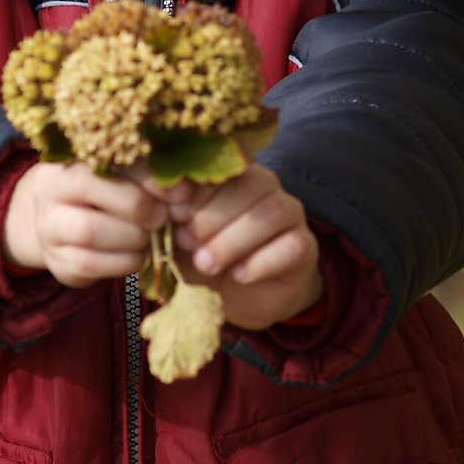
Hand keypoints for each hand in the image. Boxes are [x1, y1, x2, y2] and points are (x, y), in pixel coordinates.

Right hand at [2, 160, 189, 287]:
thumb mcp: (119, 174)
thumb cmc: (102, 189)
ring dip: (131, 239)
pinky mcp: (57, 262)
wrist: (62, 220)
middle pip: (91, 195)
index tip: (179, 192)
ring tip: (150, 237)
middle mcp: (48, 192)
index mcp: (67, 160)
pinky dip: (122, 263)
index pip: (105, 164)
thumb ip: (145, 175)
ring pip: (89, 232)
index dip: (146, 178)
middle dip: (138, 209)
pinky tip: (137, 255)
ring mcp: (48, 230)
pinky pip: (89, 265)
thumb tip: (184, 191)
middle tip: (162, 217)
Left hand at [134, 162, 321, 330]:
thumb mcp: (181, 238)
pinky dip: (262, 261)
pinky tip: (239, 275)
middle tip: (187, 244)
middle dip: (211, 217)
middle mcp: (265, 185)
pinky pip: (292, 245)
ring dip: (234, 240)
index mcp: (231, 174)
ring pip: (271, 212)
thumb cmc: (204, 258)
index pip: (219, 166)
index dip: (194, 190)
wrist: (241, 297)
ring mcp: (290, 213)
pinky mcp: (305, 246)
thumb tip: (158, 201)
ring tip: (207, 264)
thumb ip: (172, 218)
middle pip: (248, 186)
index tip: (171, 216)